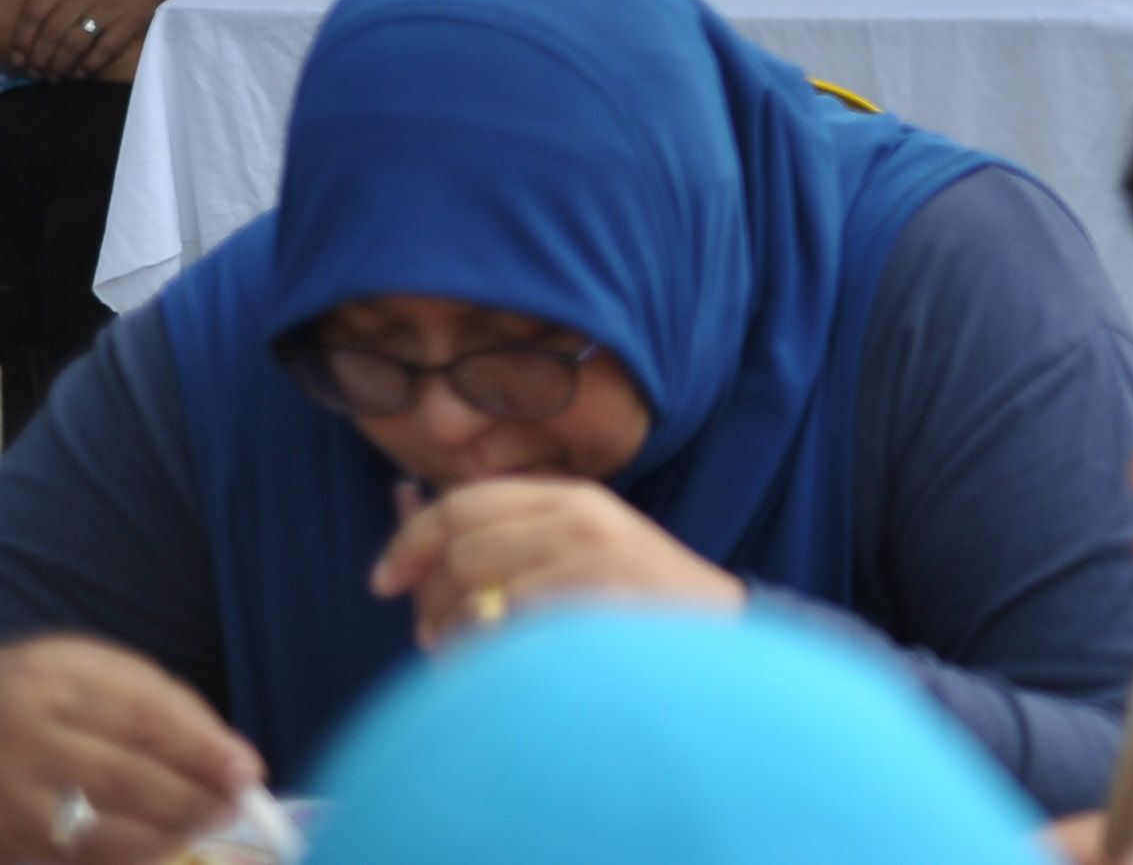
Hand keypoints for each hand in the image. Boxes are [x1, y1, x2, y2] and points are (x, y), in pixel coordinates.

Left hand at [0, 0, 157, 84]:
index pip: (36, 10)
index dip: (23, 38)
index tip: (17, 57)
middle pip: (54, 31)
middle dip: (39, 57)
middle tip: (34, 71)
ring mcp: (113, 5)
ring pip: (76, 43)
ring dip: (60, 64)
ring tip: (52, 75)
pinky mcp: (132, 21)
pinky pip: (104, 50)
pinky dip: (88, 66)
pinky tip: (79, 73)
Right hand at [0, 638, 259, 864]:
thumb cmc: (48, 696)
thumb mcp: (102, 673)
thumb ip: (166, 706)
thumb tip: (230, 758)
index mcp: (60, 681)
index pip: (143, 718)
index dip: (201, 751)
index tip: (247, 772)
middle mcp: (27, 738)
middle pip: (119, 778)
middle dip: (186, 801)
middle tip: (230, 810)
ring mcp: (7, 795)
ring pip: (90, 833)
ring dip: (157, 838)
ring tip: (197, 831)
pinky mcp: (3, 839)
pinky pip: (66, 860)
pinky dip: (118, 860)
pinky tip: (153, 850)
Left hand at [372, 477, 742, 647]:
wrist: (715, 631)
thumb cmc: (635, 600)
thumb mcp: (579, 548)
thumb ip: (510, 543)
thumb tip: (414, 554)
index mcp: (569, 495)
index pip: (463, 502)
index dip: (410, 541)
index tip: (383, 581)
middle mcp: (577, 516)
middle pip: (461, 549)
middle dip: (429, 600)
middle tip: (430, 637)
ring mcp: (588, 558)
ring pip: (476, 591)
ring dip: (452, 632)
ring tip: (461, 659)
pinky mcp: (595, 601)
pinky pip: (508, 629)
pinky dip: (488, 654)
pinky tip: (501, 670)